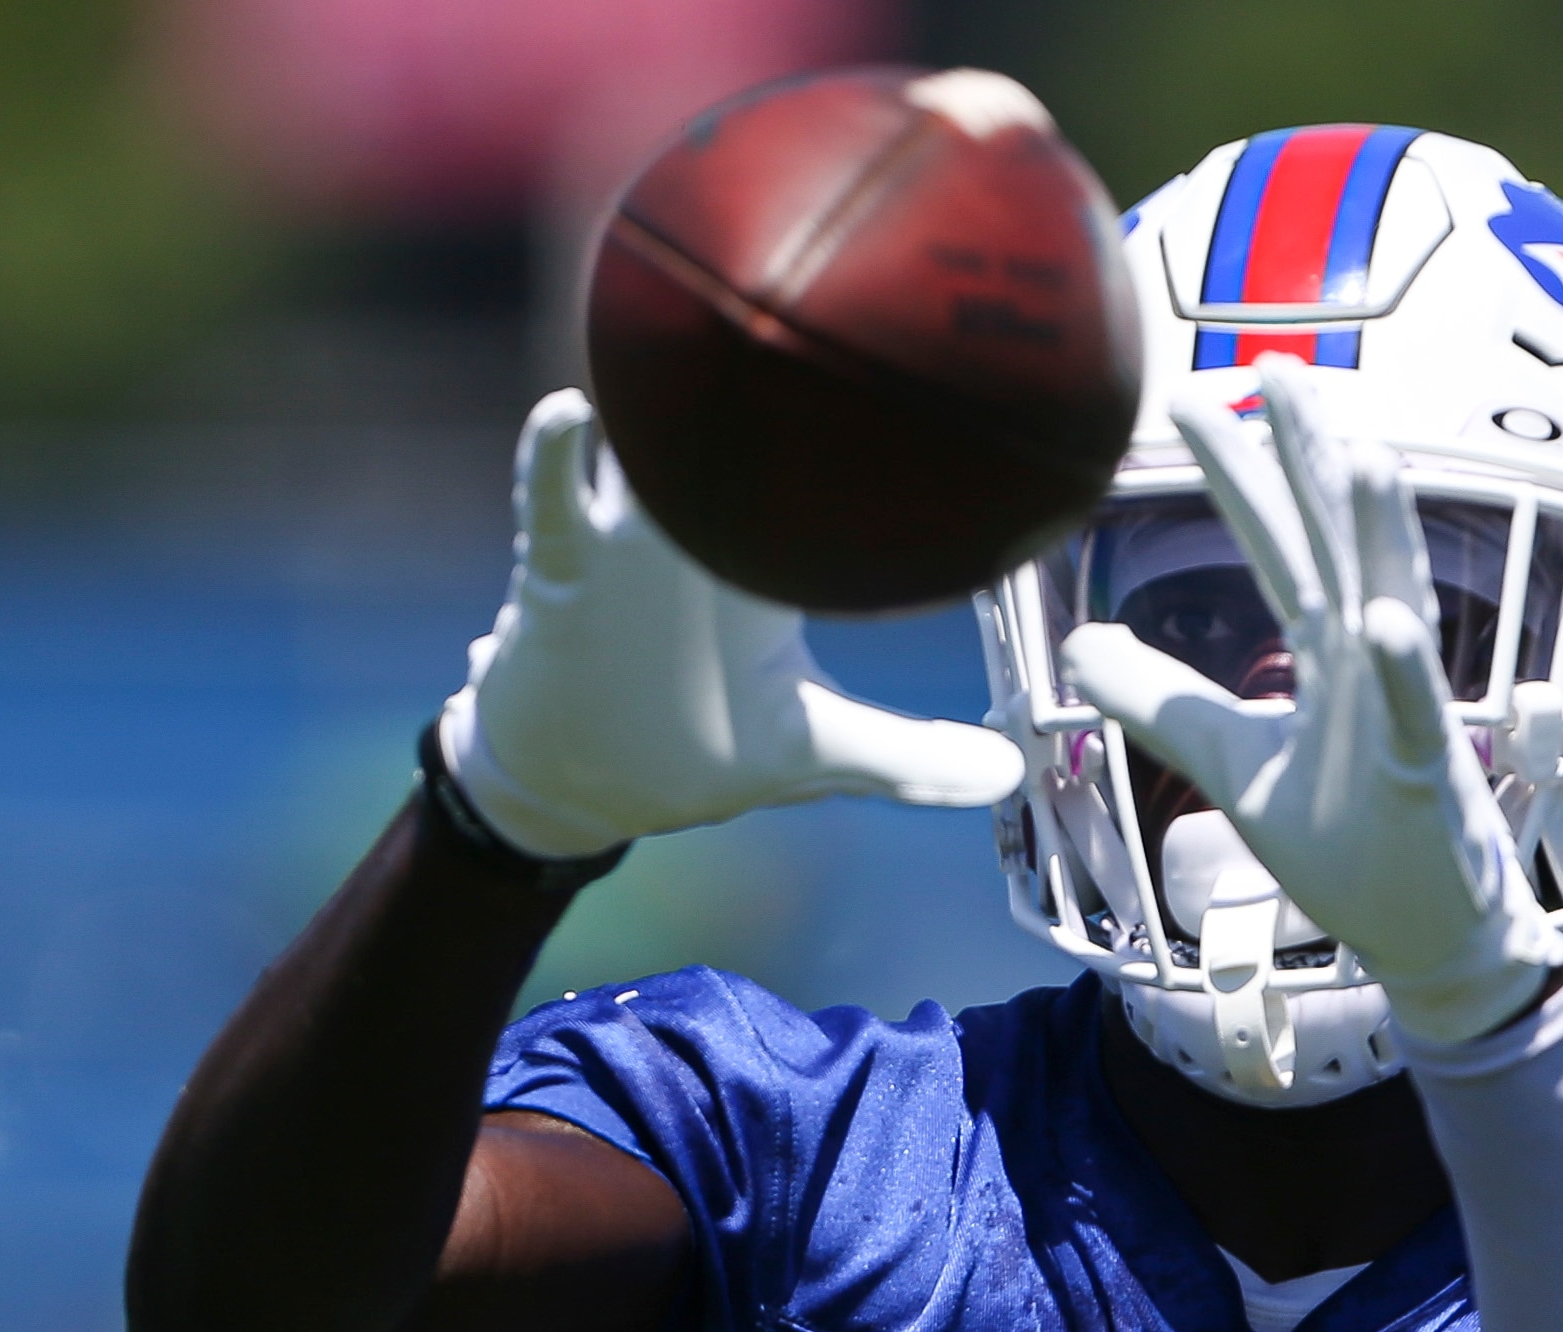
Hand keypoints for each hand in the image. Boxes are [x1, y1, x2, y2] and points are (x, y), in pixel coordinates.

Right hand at [442, 389, 1024, 858]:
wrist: (571, 776)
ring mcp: (632, 542)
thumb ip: (906, 760)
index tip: (944, 386)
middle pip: (738, 441)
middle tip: (825, 323)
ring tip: (702, 354)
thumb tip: (1011, 773)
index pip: (831, 476)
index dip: (882, 432)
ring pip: (647, 453)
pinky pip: (552, 502)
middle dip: (774, 393)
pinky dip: (553, 462)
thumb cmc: (694, 746)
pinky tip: (570, 414)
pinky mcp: (566, 568)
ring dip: (667, 413)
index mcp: (773, 562)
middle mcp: (709, 533)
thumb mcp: (807, 754)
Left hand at [1057, 354, 1562, 1044]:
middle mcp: (1368, 660)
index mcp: (1326, 649)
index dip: (1234, 472)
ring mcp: (1402, 713)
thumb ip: (1162, 701)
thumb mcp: (1231, 764)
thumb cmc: (1346, 844)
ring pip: (1387, 600)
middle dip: (1305, 454)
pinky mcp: (1425, 777)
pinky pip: (1412, 716)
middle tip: (1273, 363)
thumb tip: (1077, 647)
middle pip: (1330, 541)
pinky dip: (1401, 669)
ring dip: (1373, 528)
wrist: (1425, 934)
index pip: (1274, 542)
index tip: (1187, 397)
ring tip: (1354, 446)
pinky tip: (1385, 617)